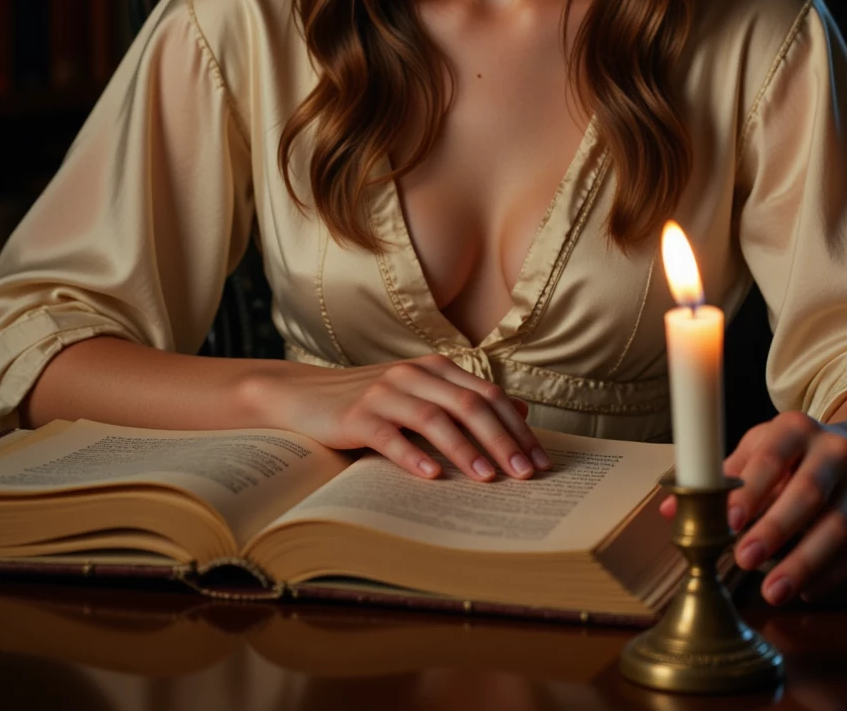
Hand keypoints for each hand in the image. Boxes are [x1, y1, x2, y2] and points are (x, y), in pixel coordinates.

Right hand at [260, 352, 550, 483]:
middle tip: (525, 475)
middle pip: (469, 405)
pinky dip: (412, 455)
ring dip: (464, 449)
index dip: (517, 428)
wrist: (305, 396)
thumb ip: (466, 399)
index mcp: (436, 369)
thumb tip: (521, 411)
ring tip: (487, 478)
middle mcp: (414, 374)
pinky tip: (430, 476)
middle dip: (502, 441)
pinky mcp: (357, 415)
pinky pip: (389, 435)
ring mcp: (385, 392)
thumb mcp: (423, 395)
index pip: (488, 395)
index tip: (541, 461)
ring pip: (435, 418)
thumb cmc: (371, 403)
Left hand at [659, 410, 846, 603]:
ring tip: (772, 590)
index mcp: (797, 428)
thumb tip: (670, 508)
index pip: (772, 457)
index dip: (751, 489)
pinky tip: (802, 590)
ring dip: (803, 563)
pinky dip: (828, 576)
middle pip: (809, 492)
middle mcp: (836, 451)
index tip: (729, 521)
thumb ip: (719, 477)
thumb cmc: (790, 456)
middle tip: (744, 559)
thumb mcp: (756, 449)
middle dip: (776, 529)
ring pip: (838, 528)